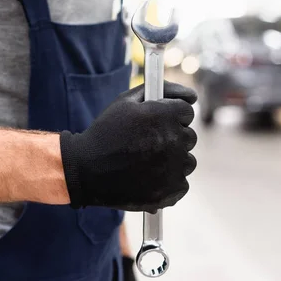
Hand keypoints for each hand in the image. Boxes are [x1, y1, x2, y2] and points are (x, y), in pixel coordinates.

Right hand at [60, 82, 196, 212]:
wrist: (86, 170)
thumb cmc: (105, 133)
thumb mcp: (125, 101)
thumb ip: (162, 90)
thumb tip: (194, 96)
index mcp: (165, 115)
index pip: (186, 112)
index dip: (168, 117)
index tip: (152, 125)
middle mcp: (175, 140)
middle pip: (188, 136)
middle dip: (170, 138)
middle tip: (144, 145)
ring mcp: (175, 167)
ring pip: (187, 161)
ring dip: (171, 161)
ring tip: (144, 163)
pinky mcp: (171, 190)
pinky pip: (181, 183)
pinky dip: (167, 182)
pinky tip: (146, 178)